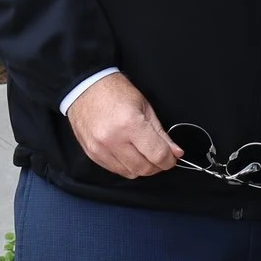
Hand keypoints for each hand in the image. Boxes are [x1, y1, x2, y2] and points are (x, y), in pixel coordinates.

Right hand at [67, 72, 182, 178]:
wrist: (85, 88)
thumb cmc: (115, 92)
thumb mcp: (145, 107)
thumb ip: (161, 133)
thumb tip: (175, 152)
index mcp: (130, 124)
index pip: (157, 154)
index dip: (169, 160)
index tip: (172, 158)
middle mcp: (113, 139)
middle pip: (144, 168)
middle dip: (157, 166)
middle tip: (160, 157)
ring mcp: (100, 148)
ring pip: (130, 173)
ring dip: (142, 167)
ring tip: (144, 154)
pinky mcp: (92, 154)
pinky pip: (115, 170)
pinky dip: (126, 166)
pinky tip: (129, 154)